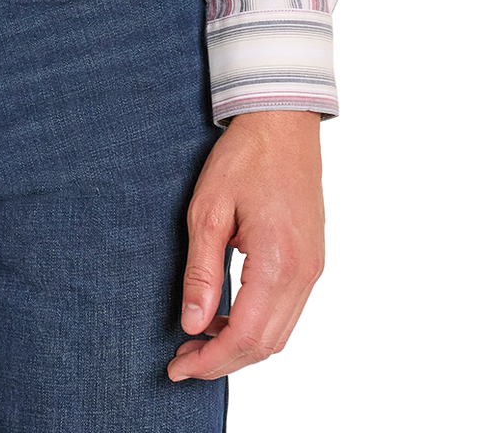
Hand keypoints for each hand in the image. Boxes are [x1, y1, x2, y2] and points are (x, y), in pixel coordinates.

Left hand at [168, 109, 326, 382]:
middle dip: (223, 361)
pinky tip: (227, 317)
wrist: (284, 122)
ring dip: (241, 346)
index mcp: (277, 263)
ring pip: (280, 334)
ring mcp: (314, 270)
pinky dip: (258, 327)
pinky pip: (288, 312)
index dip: (210, 361)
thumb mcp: (208, 210)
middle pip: (266, 345)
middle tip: (182, 360)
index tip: (177, 368)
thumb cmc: (244, 158)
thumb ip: (202, 272)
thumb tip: (192, 326)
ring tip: (199, 341)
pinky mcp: (314, 261)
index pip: (245, 337)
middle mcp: (304, 274)